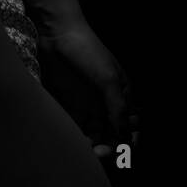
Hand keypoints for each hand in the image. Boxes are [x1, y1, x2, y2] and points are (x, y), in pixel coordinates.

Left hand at [35, 17, 139, 162]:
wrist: (57, 33)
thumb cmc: (87, 52)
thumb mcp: (107, 79)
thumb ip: (118, 108)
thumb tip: (125, 137)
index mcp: (121, 95)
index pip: (130, 126)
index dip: (128, 141)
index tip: (121, 152)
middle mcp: (106, 102)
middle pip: (111, 134)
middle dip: (109, 146)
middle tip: (99, 153)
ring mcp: (87, 104)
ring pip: (94, 134)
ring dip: (92, 145)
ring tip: (87, 150)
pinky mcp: (69, 105)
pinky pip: (76, 127)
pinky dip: (77, 137)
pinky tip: (74, 142)